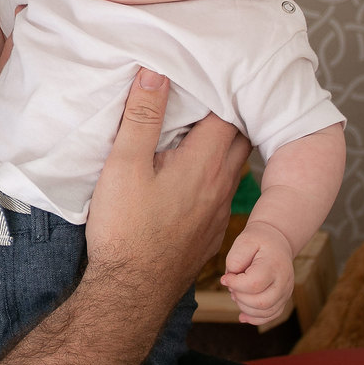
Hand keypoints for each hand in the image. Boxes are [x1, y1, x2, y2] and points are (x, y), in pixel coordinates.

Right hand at [88, 69, 250, 300]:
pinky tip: (193, 173)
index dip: (219, 89)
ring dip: (225, 143)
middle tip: (206, 92)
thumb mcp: (124, 164)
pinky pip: (223, 191)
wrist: (132, 292)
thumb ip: (142, 117)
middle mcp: (221, 185)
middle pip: (239, 137)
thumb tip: (156, 72)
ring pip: (235, 165)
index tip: (203, 73)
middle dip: (228, 112)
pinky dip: (216, 171)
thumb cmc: (125, 227)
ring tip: (201, 126)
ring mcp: (218, 210)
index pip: (227, 113)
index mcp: (204, 163)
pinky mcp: (209, 231)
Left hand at [221, 221, 294, 324]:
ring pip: (266, 311)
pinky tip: (242, 315)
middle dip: (240, 297)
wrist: (276, 242)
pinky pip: (271, 315)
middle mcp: (283, 281)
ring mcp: (285, 292)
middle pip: (261, 302)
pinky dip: (255, 318)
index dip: (235, 284)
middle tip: (231, 286)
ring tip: (237, 293)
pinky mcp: (283, 299)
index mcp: (274, 265)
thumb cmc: (258, 241)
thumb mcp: (244, 241)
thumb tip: (230, 281)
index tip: (224, 278)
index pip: (254, 284)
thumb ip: (235, 260)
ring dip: (245, 308)